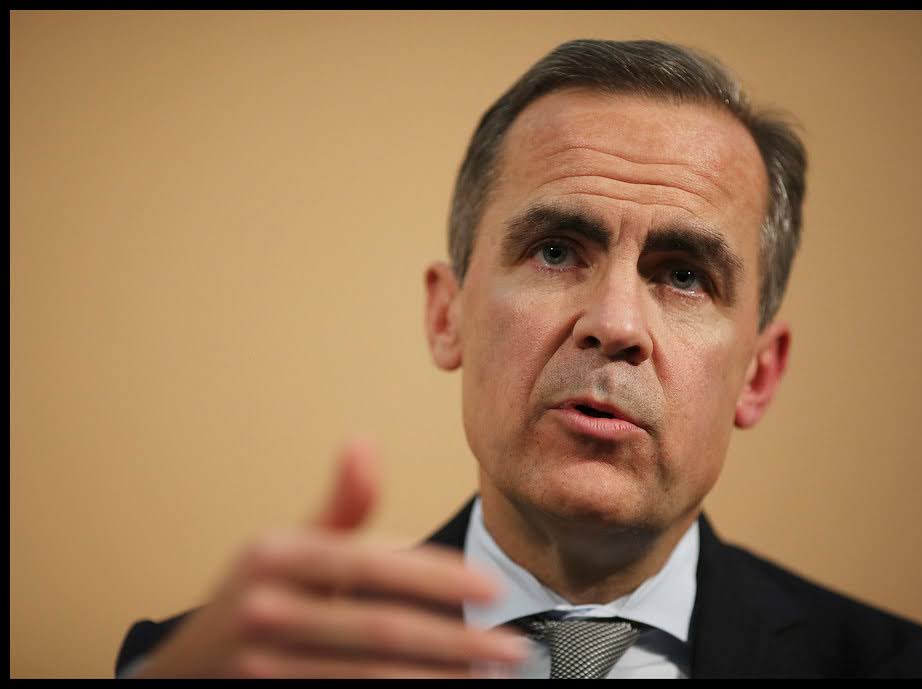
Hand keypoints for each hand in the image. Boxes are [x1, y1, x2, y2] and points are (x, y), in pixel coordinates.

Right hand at [134, 441, 526, 677]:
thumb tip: (365, 443)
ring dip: (438, 678)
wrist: (183, 671)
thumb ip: (338, 505)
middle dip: (454, 642)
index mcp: (276, 557)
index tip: (490, 590)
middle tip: (511, 649)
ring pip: (371, 678)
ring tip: (485, 674)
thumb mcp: (286, 545)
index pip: (370, 566)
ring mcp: (264, 665)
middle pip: (379, 630)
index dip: (436, 579)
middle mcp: (266, 610)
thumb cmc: (252, 599)